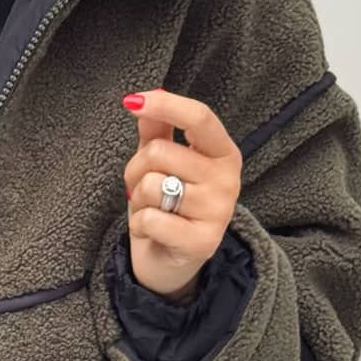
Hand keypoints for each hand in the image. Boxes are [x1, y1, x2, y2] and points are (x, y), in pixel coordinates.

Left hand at [120, 87, 241, 301]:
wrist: (172, 260)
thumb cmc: (167, 204)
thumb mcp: (162, 163)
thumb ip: (157, 130)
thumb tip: (143, 100)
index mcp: (223, 153)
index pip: (200, 117)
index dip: (165, 105)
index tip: (133, 101)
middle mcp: (227, 180)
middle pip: (160, 152)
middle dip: (136, 168)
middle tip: (143, 187)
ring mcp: (218, 212)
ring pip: (151, 185)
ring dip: (138, 199)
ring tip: (152, 210)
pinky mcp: (202, 242)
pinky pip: (151, 219)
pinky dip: (139, 224)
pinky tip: (152, 231)